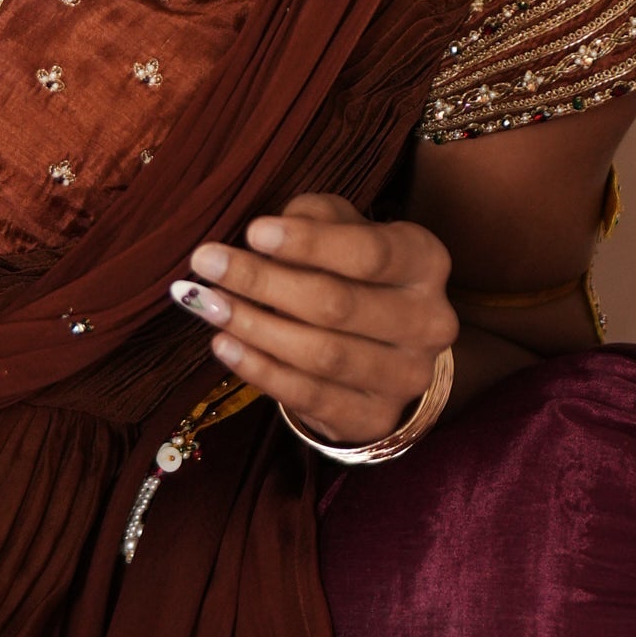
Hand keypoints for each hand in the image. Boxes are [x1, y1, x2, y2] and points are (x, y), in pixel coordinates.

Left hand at [169, 193, 456, 444]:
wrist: (384, 348)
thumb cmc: (353, 271)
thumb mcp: (342, 228)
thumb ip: (313, 218)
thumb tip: (266, 234)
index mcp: (425, 262)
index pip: (370, 253)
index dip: (309, 244)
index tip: (252, 231)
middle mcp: (429, 321)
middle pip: (337, 305)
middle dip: (262, 282)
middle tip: (207, 263)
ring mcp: (407, 376)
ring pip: (322, 355)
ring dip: (254, 327)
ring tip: (206, 304)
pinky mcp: (376, 418)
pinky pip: (310, 396)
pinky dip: (260, 370)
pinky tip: (224, 344)